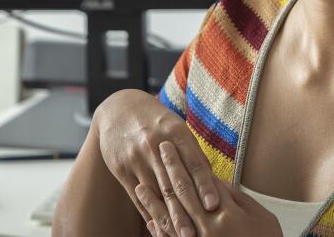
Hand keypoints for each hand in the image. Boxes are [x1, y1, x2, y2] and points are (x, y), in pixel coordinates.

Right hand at [94, 88, 220, 236]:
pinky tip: (159, 228)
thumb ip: (192, 152)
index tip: (214, 205)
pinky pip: (138, 196)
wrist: (119, 109)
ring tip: (182, 235)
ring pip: (157, 193)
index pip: (194, 162)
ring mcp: (137, 159)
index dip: (205, 185)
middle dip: (187, 210)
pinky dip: (149, 214)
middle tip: (199, 232)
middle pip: (174, 183)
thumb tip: (213, 179)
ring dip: (170, 218)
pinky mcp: (122, 170)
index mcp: (175, 132)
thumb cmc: (157, 121)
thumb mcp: (176, 126)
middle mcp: (155, 145)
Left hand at [136, 141, 282, 236]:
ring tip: (139, 186)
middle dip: (167, 172)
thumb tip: (213, 180)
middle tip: (157, 152)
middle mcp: (205, 230)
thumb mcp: (259, 216)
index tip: (171, 146)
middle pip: (180, 195)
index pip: (196, 182)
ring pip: (169, 220)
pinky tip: (149, 220)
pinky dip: (158, 232)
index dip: (182, 163)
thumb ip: (235, 198)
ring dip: (153, 202)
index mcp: (223, 216)